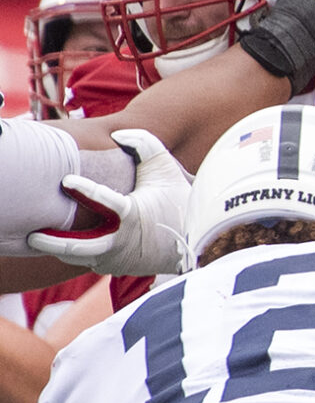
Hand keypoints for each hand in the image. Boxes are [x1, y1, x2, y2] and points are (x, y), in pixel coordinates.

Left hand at [27, 129, 190, 275]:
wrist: (194, 241)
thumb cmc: (177, 200)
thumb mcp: (165, 167)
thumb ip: (144, 143)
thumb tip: (117, 135)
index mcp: (132, 214)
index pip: (103, 200)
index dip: (84, 189)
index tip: (66, 180)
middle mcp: (122, 240)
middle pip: (78, 247)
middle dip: (52, 242)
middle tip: (32, 234)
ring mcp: (119, 257)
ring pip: (79, 257)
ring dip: (60, 249)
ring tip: (42, 238)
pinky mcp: (118, 267)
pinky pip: (89, 261)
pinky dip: (76, 254)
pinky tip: (65, 243)